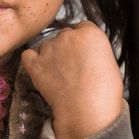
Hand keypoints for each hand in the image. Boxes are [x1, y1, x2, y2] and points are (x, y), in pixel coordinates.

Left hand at [21, 22, 122, 138]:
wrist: (87, 111)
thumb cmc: (103, 93)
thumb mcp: (109, 63)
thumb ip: (94, 51)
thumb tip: (86, 54)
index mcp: (90, 33)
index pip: (82, 27)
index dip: (81, 42)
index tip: (82, 53)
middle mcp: (69, 36)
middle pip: (64, 35)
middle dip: (67, 49)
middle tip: (72, 68)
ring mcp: (50, 49)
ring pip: (46, 46)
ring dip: (51, 56)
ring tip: (60, 76)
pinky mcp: (36, 63)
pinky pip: (28, 55)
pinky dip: (32, 61)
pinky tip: (41, 71)